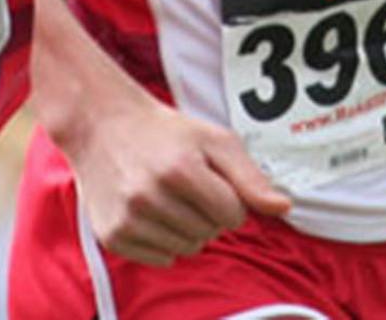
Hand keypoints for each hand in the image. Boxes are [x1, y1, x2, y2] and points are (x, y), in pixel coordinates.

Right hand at [65, 97, 289, 266]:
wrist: (101, 125)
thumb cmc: (166, 132)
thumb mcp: (213, 140)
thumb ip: (251, 177)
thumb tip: (284, 208)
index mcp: (180, 169)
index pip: (234, 215)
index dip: (229, 200)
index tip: (211, 180)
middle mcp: (150, 196)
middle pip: (211, 233)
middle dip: (207, 213)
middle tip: (186, 185)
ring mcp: (128, 218)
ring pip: (188, 250)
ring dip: (188, 229)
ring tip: (169, 198)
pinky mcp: (112, 235)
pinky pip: (161, 259)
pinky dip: (164, 242)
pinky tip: (151, 212)